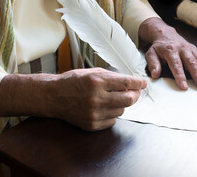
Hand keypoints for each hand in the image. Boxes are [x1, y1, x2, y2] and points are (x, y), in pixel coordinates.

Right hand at [0, 68, 146, 130]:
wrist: (53, 96)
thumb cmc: (73, 82)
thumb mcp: (92, 72)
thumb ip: (112, 77)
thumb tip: (132, 82)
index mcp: (97, 81)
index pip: (126, 83)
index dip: (138, 83)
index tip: (143, 83)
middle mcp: (96, 98)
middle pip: (128, 99)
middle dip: (135, 94)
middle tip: (135, 92)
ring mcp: (94, 113)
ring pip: (122, 111)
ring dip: (121, 104)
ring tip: (112, 98)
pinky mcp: (92, 124)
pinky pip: (112, 121)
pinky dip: (112, 114)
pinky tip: (103, 108)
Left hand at [139, 18, 196, 90]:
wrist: (165, 34)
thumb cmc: (159, 47)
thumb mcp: (151, 53)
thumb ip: (153, 64)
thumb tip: (155, 74)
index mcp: (170, 50)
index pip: (176, 65)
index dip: (180, 76)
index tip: (184, 87)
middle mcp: (183, 49)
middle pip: (192, 63)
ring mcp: (191, 49)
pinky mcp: (196, 50)